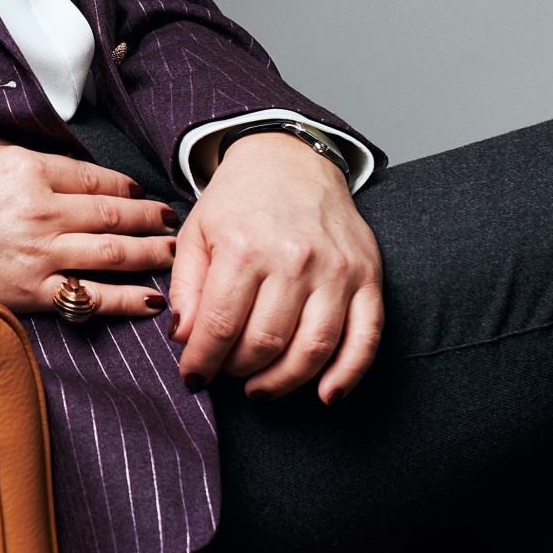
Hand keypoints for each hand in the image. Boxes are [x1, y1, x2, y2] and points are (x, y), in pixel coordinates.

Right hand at [0, 128, 178, 317]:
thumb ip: (15, 147)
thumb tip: (45, 150)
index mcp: (29, 169)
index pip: (94, 176)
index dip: (125, 184)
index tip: (140, 189)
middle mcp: (43, 212)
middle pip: (114, 213)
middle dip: (150, 217)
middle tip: (172, 219)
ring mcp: (40, 256)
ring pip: (113, 253)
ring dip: (150, 253)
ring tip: (173, 253)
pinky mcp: (31, 295)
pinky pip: (90, 299)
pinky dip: (125, 300)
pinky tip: (148, 300)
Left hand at [170, 132, 382, 402]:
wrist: (291, 157)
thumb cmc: (239, 199)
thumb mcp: (197, 232)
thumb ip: (186, 287)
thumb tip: (185, 340)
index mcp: (243, 246)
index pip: (219, 326)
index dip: (202, 362)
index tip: (193, 378)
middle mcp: (292, 258)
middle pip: (265, 343)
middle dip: (238, 372)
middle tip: (227, 375)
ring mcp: (335, 269)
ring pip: (312, 349)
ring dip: (283, 383)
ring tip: (261, 389)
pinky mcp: (367, 276)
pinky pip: (365, 338)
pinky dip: (347, 375)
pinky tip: (325, 395)